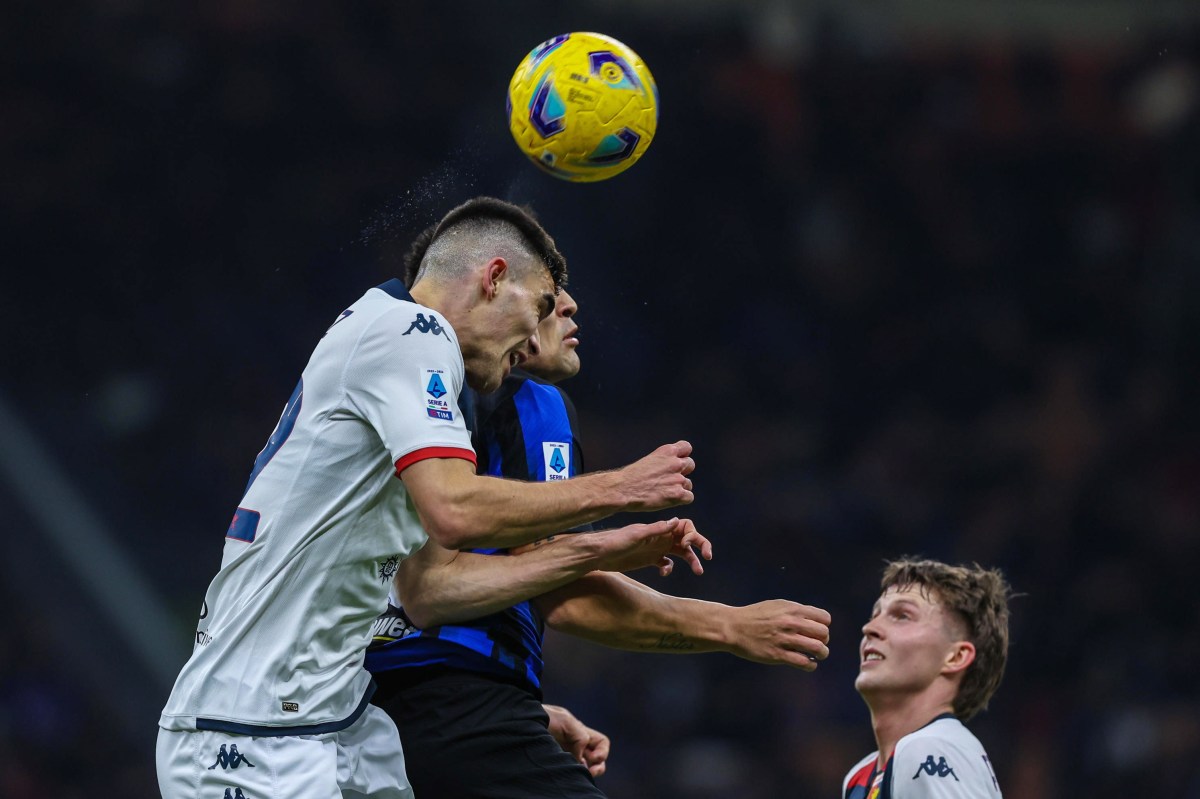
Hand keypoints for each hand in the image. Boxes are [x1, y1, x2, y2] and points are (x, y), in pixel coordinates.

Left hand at [544, 704, 610, 776]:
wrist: (520, 720)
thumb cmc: (541, 715)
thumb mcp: (564, 720)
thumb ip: (579, 737)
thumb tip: (581, 759)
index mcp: (580, 732)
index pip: (601, 743)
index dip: (602, 752)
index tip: (592, 758)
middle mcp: (575, 745)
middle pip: (597, 760)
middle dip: (598, 768)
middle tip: (589, 772)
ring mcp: (564, 756)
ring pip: (584, 769)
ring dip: (586, 773)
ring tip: (580, 775)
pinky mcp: (554, 764)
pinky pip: (568, 772)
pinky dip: (572, 776)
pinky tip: (567, 775)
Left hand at [588, 518, 710, 575]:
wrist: (600, 553)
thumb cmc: (616, 541)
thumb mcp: (637, 535)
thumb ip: (657, 529)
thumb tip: (677, 521)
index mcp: (660, 529)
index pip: (685, 526)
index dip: (693, 534)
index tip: (688, 545)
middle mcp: (661, 537)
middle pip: (688, 539)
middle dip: (700, 546)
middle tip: (708, 557)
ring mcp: (657, 548)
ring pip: (681, 553)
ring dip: (692, 560)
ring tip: (699, 572)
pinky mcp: (650, 559)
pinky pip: (667, 563)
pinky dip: (669, 568)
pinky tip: (663, 572)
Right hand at [614, 441, 694, 510]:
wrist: (623, 489)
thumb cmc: (632, 477)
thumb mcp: (650, 460)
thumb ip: (663, 461)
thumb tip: (671, 467)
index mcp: (667, 451)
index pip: (687, 448)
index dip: (683, 456)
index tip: (677, 462)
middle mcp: (675, 463)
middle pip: (691, 465)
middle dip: (683, 472)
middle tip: (670, 480)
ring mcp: (677, 479)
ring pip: (689, 484)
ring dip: (680, 488)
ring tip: (664, 492)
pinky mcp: (677, 494)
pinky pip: (689, 497)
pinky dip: (681, 500)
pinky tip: (668, 500)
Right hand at [727, 600, 831, 670]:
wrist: (733, 627)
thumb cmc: (755, 615)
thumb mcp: (777, 605)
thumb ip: (795, 611)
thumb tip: (814, 620)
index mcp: (792, 609)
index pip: (824, 618)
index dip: (823, 625)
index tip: (816, 631)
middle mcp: (791, 623)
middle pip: (823, 634)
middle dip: (823, 640)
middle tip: (817, 644)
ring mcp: (785, 640)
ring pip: (817, 649)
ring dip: (822, 654)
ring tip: (816, 656)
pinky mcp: (778, 655)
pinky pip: (804, 663)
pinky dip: (810, 665)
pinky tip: (807, 663)